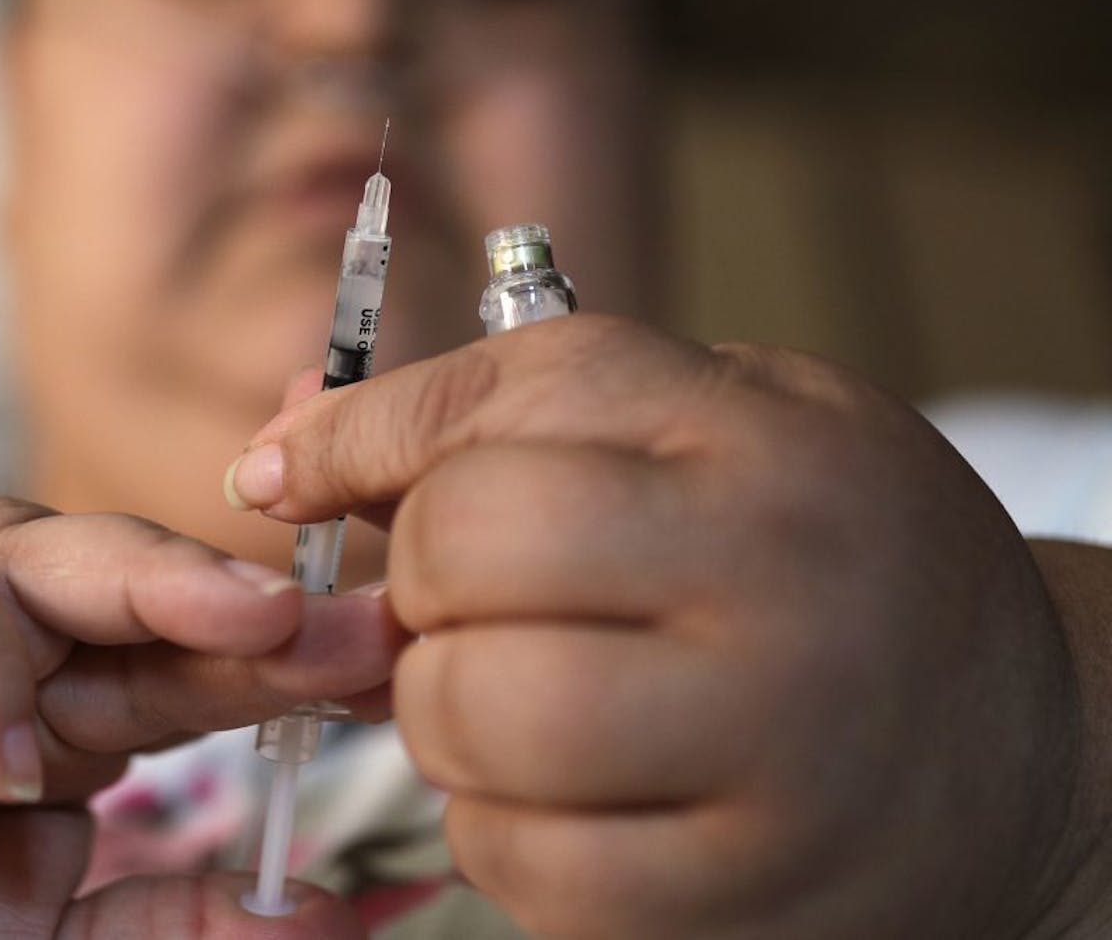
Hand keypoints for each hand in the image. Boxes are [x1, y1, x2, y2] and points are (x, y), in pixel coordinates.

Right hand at [0, 496, 393, 937]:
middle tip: (337, 623)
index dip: (285, 656)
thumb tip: (326, 913)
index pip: (189, 658)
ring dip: (142, 583)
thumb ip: (174, 918)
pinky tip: (1, 756)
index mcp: (59, 715)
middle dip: (238, 599)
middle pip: (127, 583)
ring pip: (26, 548)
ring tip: (239, 634)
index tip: (381, 662)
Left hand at [224, 314, 1083, 937]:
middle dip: (417, 587)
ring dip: (446, 715)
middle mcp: (774, 579)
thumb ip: (504, 420)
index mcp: (758, 438)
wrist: (1022, 744)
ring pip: (471, 718)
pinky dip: (501, 831)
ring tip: (525, 699)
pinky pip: (522, 865)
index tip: (296, 476)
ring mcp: (771, 750)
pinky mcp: (746, 894)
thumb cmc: (829, 559)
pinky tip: (574, 798)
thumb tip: (276, 460)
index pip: (494, 406)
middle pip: (460, 554)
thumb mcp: (713, 430)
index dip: (361, 443)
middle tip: (468, 607)